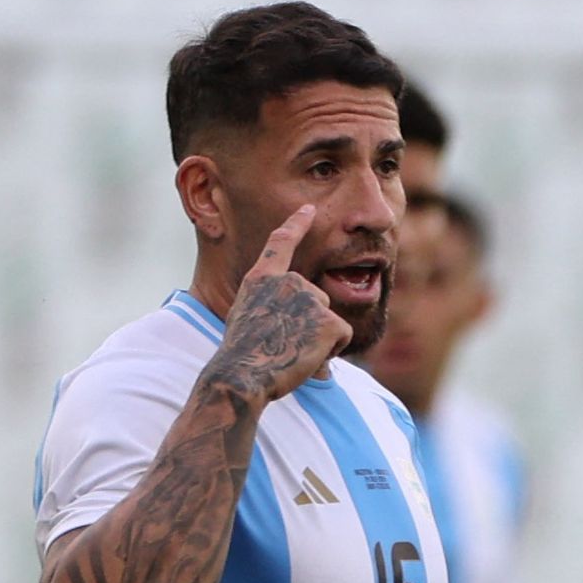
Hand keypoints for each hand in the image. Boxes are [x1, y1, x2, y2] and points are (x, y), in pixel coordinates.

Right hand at [207, 206, 351, 401]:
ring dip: (317, 341)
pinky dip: (330, 352)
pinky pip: (341, 337)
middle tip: (281, 343)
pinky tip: (306, 358)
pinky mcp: (328, 319)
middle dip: (309, 325)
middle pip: (317, 301)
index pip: (280, 243)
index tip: (309, 209)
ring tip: (290, 352)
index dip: (296, 224)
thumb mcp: (248, 319)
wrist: (242, 373)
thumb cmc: (242, 356)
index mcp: (262, 279)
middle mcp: (288, 282)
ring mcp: (310, 297)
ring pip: (329, 321)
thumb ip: (273, 310)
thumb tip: (306, 339)